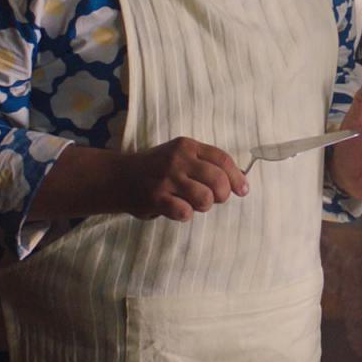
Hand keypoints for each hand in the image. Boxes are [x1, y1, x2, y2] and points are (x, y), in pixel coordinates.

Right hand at [118, 136, 248, 220]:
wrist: (118, 177)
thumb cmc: (155, 169)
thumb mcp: (179, 156)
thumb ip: (204, 164)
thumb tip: (239, 179)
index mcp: (187, 146)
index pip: (222, 160)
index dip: (237, 177)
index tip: (243, 190)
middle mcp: (178, 159)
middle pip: (218, 180)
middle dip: (222, 194)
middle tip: (215, 199)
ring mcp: (167, 178)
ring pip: (204, 198)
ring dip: (203, 206)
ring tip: (192, 203)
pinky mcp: (156, 198)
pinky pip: (185, 212)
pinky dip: (185, 214)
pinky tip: (177, 209)